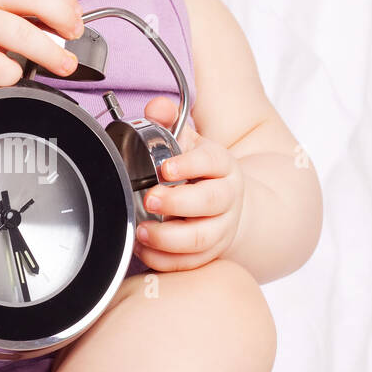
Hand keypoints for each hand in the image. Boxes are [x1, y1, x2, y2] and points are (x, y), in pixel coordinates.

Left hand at [132, 96, 246, 271]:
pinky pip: (190, 262)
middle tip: (150, 198)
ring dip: (169, 238)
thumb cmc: (200, 173)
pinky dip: (165, 260)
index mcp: (221, 166)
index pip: (212, 161)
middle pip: (210, 202)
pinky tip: (144, 248)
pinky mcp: (210, 253)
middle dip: (178, 203)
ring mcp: (220, 228)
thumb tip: (156, 108)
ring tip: (142, 230)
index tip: (165, 168)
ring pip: (201, 239)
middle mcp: (226, 198)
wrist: (230, 205)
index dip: (190, 164)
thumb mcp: (188, 142)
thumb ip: (168, 122)